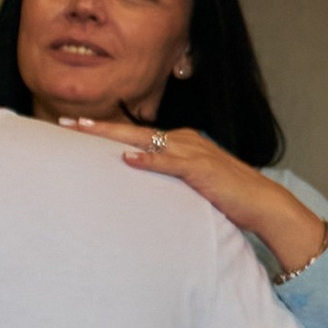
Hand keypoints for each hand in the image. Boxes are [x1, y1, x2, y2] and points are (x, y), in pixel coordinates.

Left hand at [60, 119, 327, 278]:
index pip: (134, 134)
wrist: (262, 204)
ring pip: (146, 139)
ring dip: (114, 136)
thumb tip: (135, 179)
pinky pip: (171, 161)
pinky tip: (129, 158)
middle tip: (65, 123)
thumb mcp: (186, 183)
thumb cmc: (224, 196)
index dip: (104, 131)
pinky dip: (150, 159)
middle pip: (132, 131)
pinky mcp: (202, 168)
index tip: (74, 128)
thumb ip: (163, 178)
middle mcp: (184, 140)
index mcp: (179, 142)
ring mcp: (193, 152)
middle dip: (98, 127)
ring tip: (85, 132)